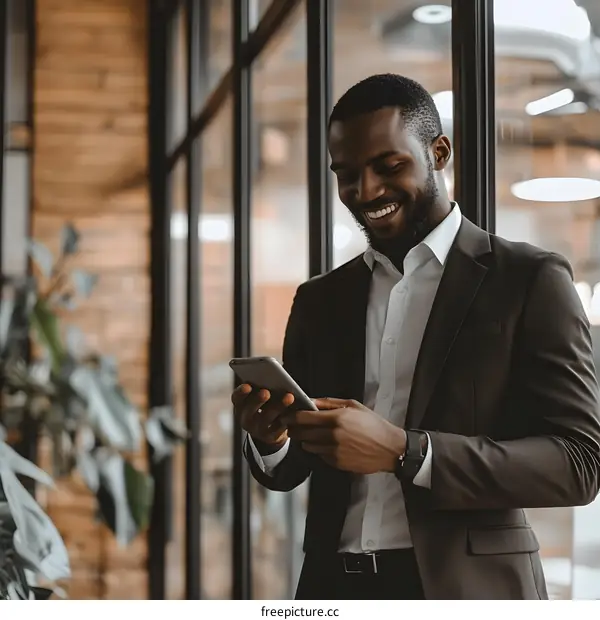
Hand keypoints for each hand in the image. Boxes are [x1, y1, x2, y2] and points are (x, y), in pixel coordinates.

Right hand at [231, 384, 294, 453]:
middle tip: (266, 392)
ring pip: (267, 418)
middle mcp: (246, 419)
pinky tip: (296, 408)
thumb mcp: (260, 398)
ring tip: (289, 396)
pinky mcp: (271, 436)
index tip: (248, 385)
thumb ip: (261, 388)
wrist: (269, 431)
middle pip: (250, 410)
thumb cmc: (266, 406)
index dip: (241, 392)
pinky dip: (288, 416)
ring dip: (278, 406)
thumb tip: (273, 376)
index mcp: (241, 406)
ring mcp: (257, 430)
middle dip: (258, 400)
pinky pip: (279, 427)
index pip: (237, 398)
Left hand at [283, 398, 405, 473]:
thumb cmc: (373, 424)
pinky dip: (319, 450)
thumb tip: (311, 400)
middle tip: (292, 426)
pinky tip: (327, 445)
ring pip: (308, 446)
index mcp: (337, 418)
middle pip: (302, 433)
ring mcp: (334, 451)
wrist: (389, 448)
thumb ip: (329, 403)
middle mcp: (333, 435)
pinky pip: (319, 455)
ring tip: (312, 435)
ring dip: (306, 440)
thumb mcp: (353, 406)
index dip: (292, 416)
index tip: (286, 415)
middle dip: (294, 429)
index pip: (304, 417)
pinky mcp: (336, 463)